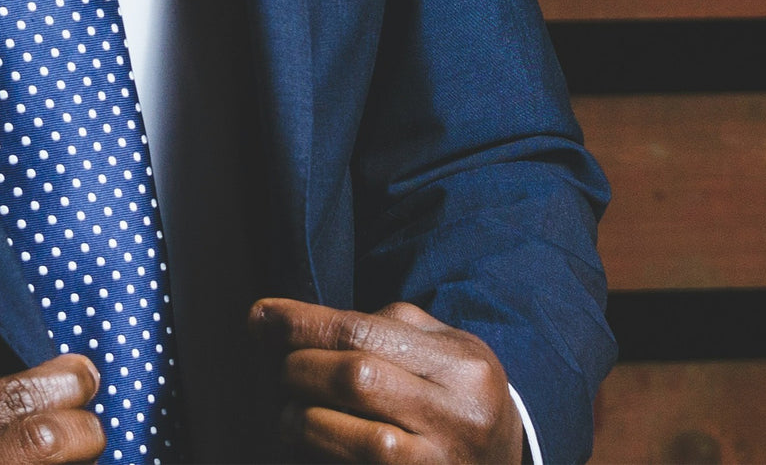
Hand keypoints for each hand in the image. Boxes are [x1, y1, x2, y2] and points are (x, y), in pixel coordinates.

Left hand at [250, 298, 523, 463]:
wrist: (506, 464)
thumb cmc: (458, 398)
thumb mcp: (443, 351)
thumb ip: (384, 327)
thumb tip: (296, 322)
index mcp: (461, 364)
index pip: (364, 333)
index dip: (302, 323)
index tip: (259, 316)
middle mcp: (460, 414)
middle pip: (356, 378)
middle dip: (300, 368)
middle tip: (279, 368)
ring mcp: (444, 463)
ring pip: (360, 436)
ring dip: (305, 420)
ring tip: (289, 411)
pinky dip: (322, 453)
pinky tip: (306, 440)